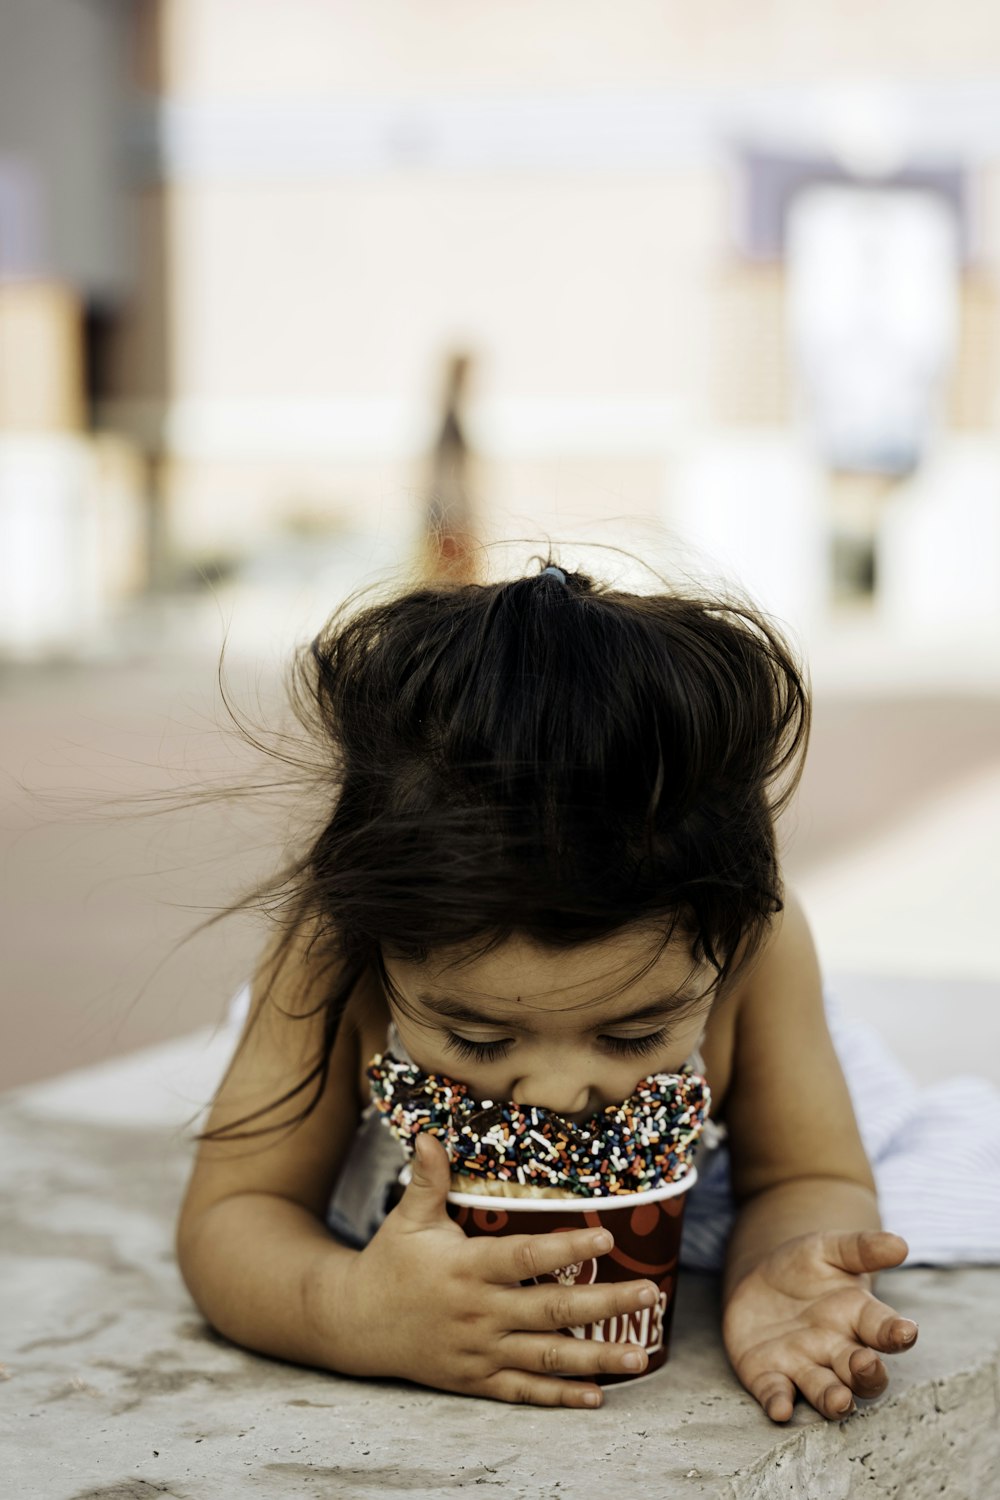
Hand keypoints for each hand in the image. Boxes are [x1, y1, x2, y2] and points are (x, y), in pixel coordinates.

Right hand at [340, 1134, 657, 1405]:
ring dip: (596, 1358)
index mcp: (466, 1268)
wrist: (354, 1324)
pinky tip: (597, 1397)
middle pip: (551, 1310)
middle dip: (606, 1304)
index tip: (607, 1240)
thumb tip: (430, 1132)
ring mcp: (478, 1351)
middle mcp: (478, 1313)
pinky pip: (523, 1391)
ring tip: (640, 1357)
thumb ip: (429, 1178)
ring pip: (546, 1357)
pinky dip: (560, 1397)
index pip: (525, 1257)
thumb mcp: (408, 1218)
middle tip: (651, 1294)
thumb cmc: (388, 1262)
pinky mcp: (475, 1379)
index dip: (566, 1250)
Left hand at [723, 1230, 918, 1421]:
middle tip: (865, 1363)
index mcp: (857, 1317)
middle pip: (861, 1373)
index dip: (896, 1332)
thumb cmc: (805, 1267)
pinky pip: (777, 1392)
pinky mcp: (769, 1375)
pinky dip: (779, 1403)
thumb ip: (861, 1248)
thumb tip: (900, 1244)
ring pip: (826, 1391)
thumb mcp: (828, 1249)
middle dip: (867, 1373)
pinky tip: (781, 1408)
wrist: (758, 1280)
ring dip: (833, 1399)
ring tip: (840, 1401)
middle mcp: (836, 1349)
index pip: (884, 1328)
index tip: (907, 1331)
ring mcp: (803, 1365)